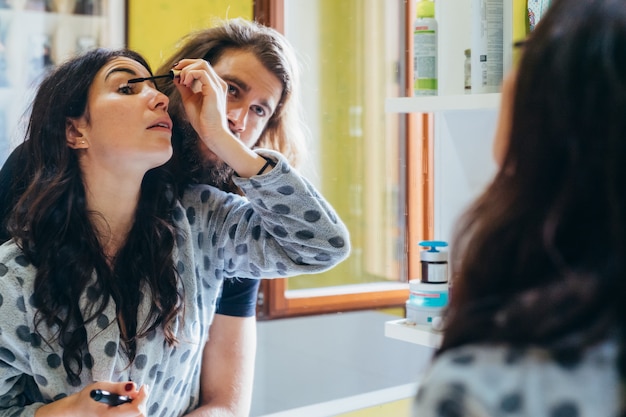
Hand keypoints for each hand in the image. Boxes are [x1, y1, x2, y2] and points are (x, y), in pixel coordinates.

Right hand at [34, 381, 149, 416]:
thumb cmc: (87, 399)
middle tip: (138, 390)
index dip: (143, 397)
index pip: (135, 410)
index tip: (143, 386)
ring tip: (132, 395)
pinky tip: (130, 402)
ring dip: (139, 405)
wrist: (76, 411)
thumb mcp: (100, 387)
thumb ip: (118, 388)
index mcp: (109, 415)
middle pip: (139, 415)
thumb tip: (134, 386)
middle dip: (142, 401)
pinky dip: (135, 409)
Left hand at [171, 59, 268, 177]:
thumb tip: (176, 77)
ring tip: (182, 81)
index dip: (186, 66)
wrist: (211, 133)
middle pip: (201, 62)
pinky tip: (185, 84)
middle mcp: (218, 83)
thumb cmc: (203, 121)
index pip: (201, 67)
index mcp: (213, 85)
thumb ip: (184, 87)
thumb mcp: (189, 99)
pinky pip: (201, 73)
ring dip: (187, 70)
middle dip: (185, 64)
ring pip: (202, 64)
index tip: (175, 72)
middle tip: (175, 72)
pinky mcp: (214, 90)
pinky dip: (190, 74)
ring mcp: (218, 85)